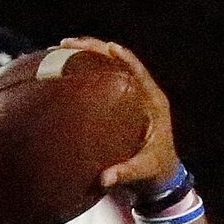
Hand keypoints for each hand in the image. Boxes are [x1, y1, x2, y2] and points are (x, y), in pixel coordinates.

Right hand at [64, 37, 181, 194]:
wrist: (161, 177)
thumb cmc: (156, 172)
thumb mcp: (143, 172)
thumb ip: (126, 173)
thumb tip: (104, 179)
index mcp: (155, 103)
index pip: (138, 72)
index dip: (124, 57)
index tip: (108, 47)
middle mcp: (144, 93)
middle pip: (119, 61)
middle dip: (95, 49)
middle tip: (67, 44)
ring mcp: (133, 95)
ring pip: (110, 65)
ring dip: (88, 54)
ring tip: (62, 48)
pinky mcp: (122, 100)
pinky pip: (104, 77)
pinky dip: (87, 68)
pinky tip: (66, 64)